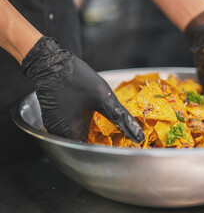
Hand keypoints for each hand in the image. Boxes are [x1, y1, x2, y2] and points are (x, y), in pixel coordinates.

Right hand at [22, 37, 143, 142]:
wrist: (52, 63)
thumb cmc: (76, 79)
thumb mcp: (104, 99)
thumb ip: (121, 118)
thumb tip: (138, 136)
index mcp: (70, 134)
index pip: (92, 153)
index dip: (108, 150)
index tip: (122, 147)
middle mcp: (60, 134)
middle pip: (85, 146)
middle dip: (103, 143)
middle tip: (121, 138)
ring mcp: (55, 126)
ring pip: (79, 136)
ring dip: (94, 134)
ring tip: (112, 129)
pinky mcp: (56, 118)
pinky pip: (72, 127)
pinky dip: (85, 126)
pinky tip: (96, 119)